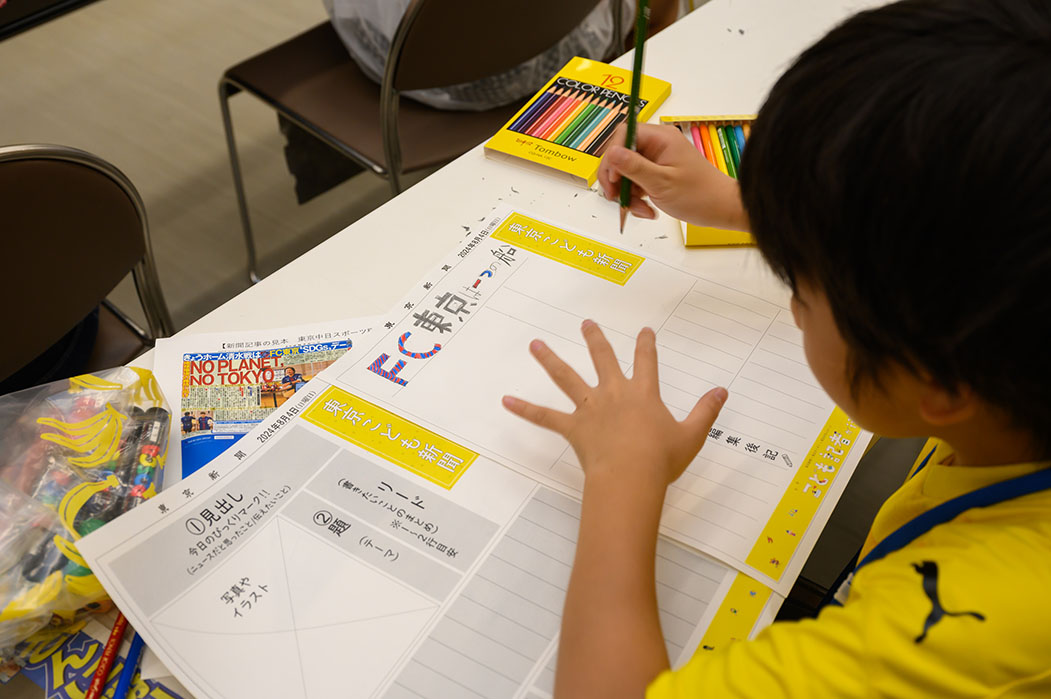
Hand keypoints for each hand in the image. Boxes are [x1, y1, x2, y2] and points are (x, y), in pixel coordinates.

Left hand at [502, 320, 727, 488]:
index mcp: (643, 393)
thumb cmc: (660, 460)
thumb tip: (722, 392)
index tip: (645, 331)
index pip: (647, 361)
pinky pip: (545, 416)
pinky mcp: (573, 427)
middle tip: (586, 323)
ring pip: (566, 377)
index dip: (646, 345)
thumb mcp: (691, 436)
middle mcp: (614, 393)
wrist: (631, 476)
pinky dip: (525, 409)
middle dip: (595, 339)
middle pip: (602, 358)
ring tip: (535, 344)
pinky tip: (506, 400)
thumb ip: (706, 412)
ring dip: (550, 360)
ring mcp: (590, 408)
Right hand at [597, 123, 748, 231]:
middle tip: (618, 198)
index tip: (613, 179)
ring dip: (627, 193)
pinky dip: (636, 198)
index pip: (623, 135)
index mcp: (660, 138)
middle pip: (621, 154)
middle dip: (617, 180)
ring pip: (626, 172)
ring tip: (641, 209)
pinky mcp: (657, 173)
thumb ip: (634, 167)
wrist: (720, 209)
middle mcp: (657, 144)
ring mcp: (657, 159)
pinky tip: (647, 209)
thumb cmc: (699, 195)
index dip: (612, 156)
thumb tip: (612, 153)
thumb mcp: (662, 183)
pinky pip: (636, 182)